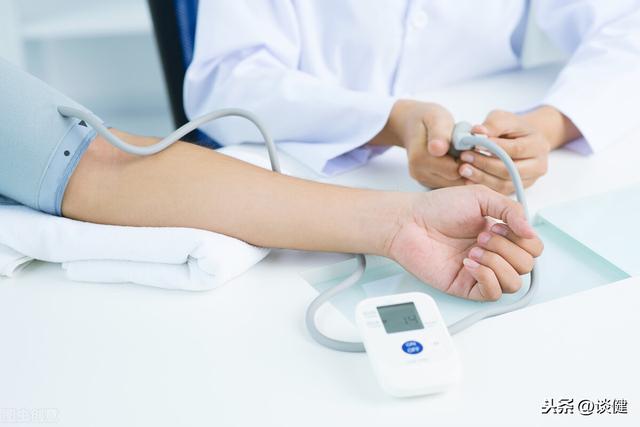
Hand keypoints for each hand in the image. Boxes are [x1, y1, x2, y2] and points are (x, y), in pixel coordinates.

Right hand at [371, 100, 463, 187]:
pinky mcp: (429, 183)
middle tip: (467, 147)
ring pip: (455, 184)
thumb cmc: (428, 119)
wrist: (411, 124)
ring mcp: (423, 180)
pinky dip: (458, 173)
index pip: (454, 170)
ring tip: (460, 152)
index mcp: (419, 159)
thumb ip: (439, 133)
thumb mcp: (436, 118)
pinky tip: (456, 159)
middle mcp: (419, 174)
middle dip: (467, 165)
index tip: (470, 144)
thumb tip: (438, 149)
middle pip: (455, 180)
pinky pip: (450, 183)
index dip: (467, 159)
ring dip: (464, 169)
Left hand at [385, 185, 542, 300]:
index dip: (522, 238)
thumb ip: (511, 209)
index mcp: (500, 234)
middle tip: (482, 235)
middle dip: (507, 248)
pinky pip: (492, 293)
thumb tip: (531, 231)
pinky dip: (486, 277)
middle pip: (526, 265)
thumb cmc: (437, 208)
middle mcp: (493, 254)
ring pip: (513, 283)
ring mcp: (481, 272)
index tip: (499, 224)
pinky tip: (469, 262)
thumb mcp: (480, 197)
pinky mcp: (465, 286)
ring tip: (474, 249)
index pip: (532, 247)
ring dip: (497, 263)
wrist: (409, 222)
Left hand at [457, 110, 550, 193]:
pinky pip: (499, 191)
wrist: (520, 141)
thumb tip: (477, 131)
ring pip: (504, 183)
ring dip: (481, 177)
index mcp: (538, 145)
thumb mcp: (503, 119)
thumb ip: (492, 124)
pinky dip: (483, 185)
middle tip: (465, 157)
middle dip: (485, 164)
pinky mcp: (517, 189)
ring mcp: (529, 180)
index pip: (516, 148)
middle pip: (511, 169)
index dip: (494, 148)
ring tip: (463, 169)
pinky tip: (467, 179)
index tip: (474, 144)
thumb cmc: (511, 128)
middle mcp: (538, 165)